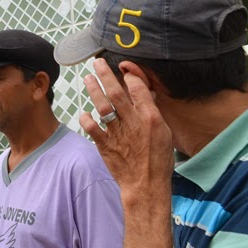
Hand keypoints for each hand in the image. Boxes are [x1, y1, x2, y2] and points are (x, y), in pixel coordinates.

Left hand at [81, 58, 173, 193]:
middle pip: (116, 93)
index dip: (129, 76)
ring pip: (102, 106)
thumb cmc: (157, 160)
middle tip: (97, 62)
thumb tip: (146, 94)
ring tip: (87, 79)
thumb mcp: (163, 132)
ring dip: (93, 90)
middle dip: (105, 75)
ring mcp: (118, 133)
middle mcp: (133, 122)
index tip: (121, 68)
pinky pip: (91, 128)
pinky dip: (86, 119)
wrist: (146, 185)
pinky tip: (84, 112)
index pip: (138, 89)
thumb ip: (151, 112)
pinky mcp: (105, 146)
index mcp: (150, 118)